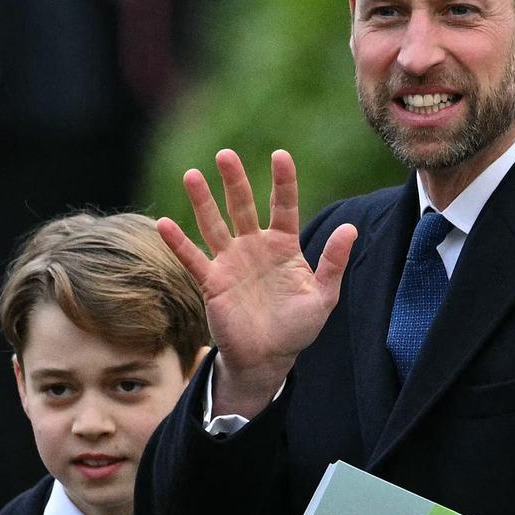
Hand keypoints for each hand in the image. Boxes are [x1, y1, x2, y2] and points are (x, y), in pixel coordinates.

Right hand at [157, 150, 357, 420]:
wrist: (267, 358)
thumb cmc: (297, 328)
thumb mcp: (323, 296)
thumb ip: (333, 263)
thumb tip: (351, 228)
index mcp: (284, 245)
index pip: (284, 205)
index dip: (283, 181)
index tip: (280, 156)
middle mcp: (255, 247)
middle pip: (243, 206)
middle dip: (235, 181)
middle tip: (225, 155)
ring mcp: (231, 262)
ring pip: (214, 224)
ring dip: (202, 201)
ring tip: (192, 175)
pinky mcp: (213, 282)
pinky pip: (193, 259)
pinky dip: (178, 243)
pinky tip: (164, 223)